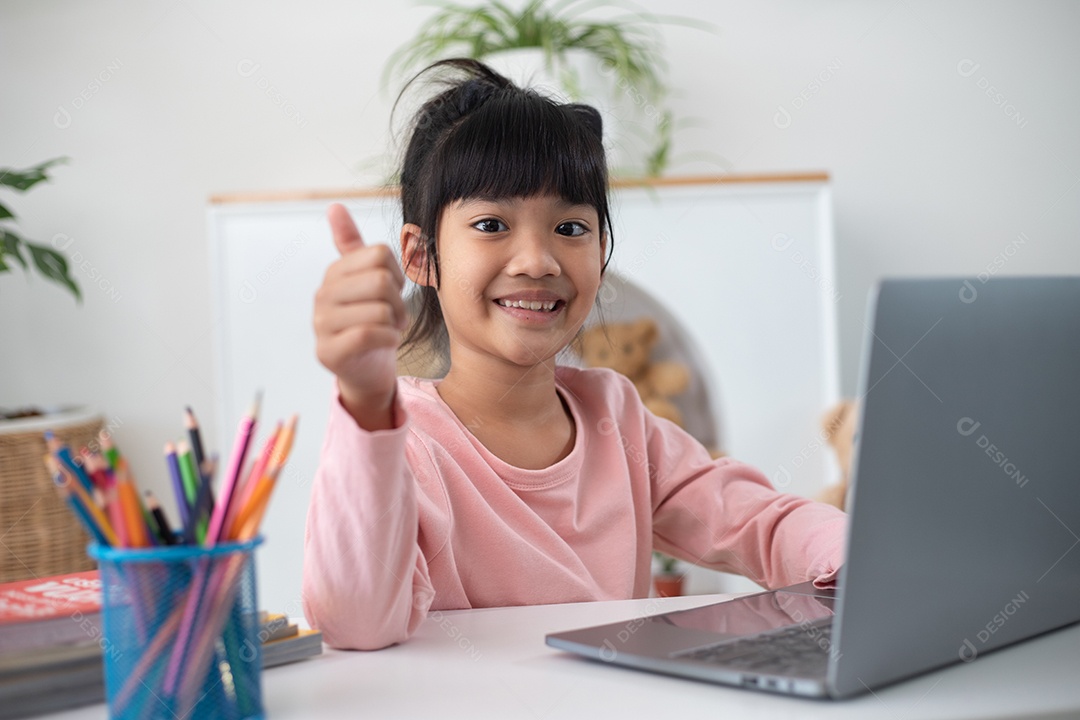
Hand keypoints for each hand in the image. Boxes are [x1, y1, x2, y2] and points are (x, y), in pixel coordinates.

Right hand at [314, 203, 406, 429]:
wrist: (365, 370)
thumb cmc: (369, 322)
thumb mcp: (364, 281)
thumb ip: (350, 245)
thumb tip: (334, 206)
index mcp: (334, 273)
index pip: (380, 254)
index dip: (398, 274)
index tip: (393, 292)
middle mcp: (322, 295)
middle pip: (381, 281)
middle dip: (399, 302)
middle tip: (396, 317)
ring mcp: (321, 324)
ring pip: (380, 309)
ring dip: (396, 324)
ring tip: (389, 331)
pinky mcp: (329, 351)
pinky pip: (371, 334)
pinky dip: (389, 339)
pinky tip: (385, 343)